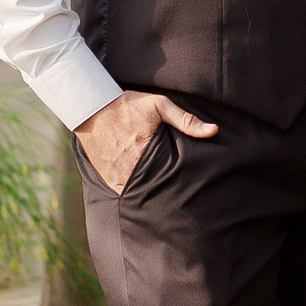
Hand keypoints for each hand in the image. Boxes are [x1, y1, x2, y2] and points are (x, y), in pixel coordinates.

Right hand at [74, 90, 216, 191]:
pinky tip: (146, 196)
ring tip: (167, 199)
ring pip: (140, 194)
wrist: (92, 108)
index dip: (181, 183)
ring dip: (152, 196)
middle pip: (156, 189)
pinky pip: (125, 193)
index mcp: (146, 150)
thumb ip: (186, 120)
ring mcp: (118, 175)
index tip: (191, 187)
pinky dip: (135, 195)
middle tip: (183, 199)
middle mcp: (131, 166)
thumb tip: (213, 131)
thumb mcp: (159, 106)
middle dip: (169, 193)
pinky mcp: (108, 179)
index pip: (170, 176)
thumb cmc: (128, 105)